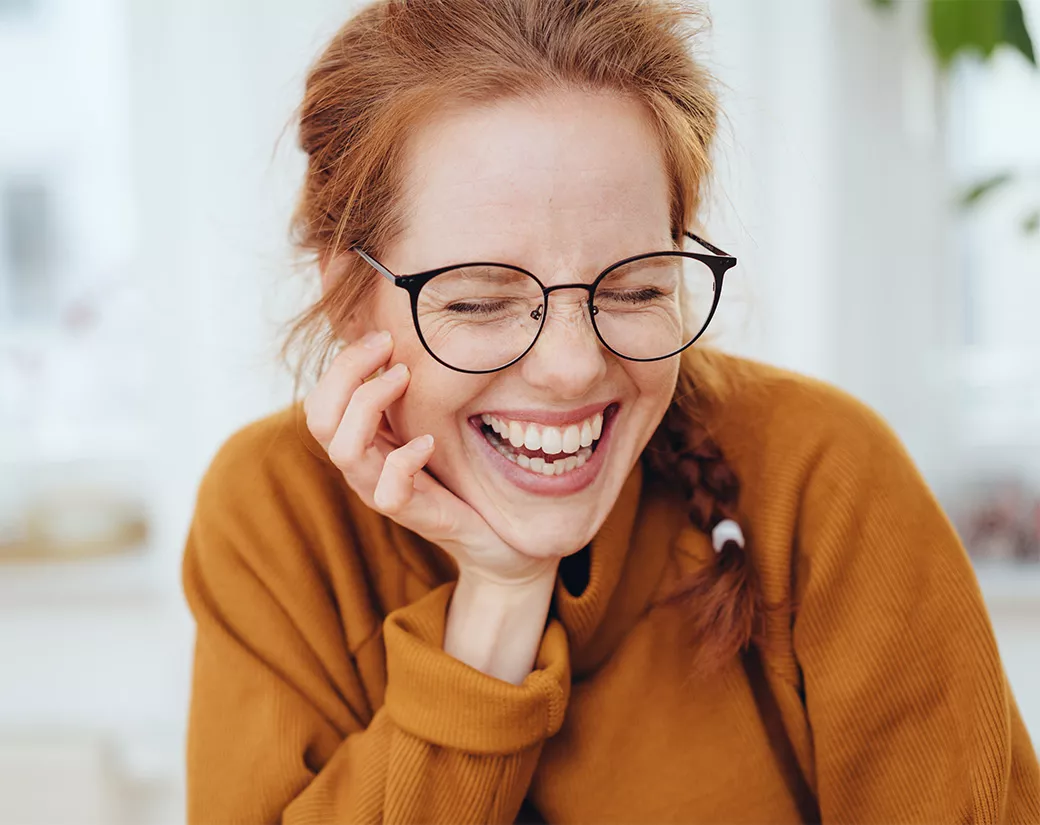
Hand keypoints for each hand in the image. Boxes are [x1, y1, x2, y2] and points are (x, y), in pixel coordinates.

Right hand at [303, 330, 556, 587]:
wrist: (491, 535)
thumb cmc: (456, 474)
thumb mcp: (424, 424)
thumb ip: (404, 395)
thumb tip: (401, 336)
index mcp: (359, 442)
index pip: (319, 402)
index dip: (342, 364)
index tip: (382, 336)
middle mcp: (361, 467)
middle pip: (320, 419)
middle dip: (348, 372)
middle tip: (388, 347)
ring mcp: (380, 491)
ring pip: (344, 450)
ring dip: (369, 404)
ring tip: (404, 378)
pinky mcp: (410, 514)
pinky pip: (388, 490)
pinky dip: (405, 459)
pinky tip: (430, 441)